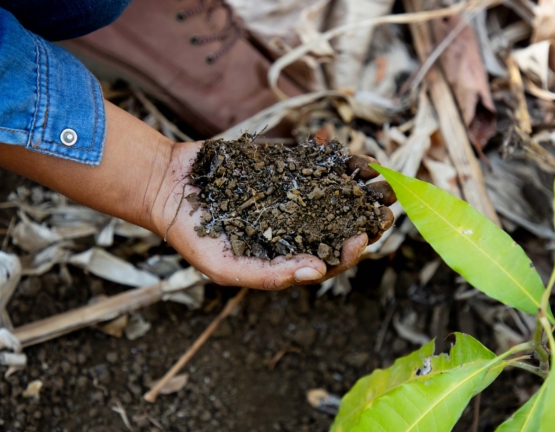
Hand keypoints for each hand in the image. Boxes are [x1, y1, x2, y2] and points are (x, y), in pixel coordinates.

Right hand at [148, 141, 395, 289]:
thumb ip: (269, 274)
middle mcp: (292, 227)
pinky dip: (331, 157)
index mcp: (284, 256)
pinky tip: (347, 151)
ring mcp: (290, 195)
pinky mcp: (282, 168)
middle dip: (364, 216)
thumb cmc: (192, 234)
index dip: (348, 252)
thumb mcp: (225, 267)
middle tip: (387, 204)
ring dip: (357, 185)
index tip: (360, 237)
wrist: (166, 185)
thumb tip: (317, 271)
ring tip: (378, 174)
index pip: (328, 260)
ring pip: (334, 192)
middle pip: (340, 225)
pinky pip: (314, 163)